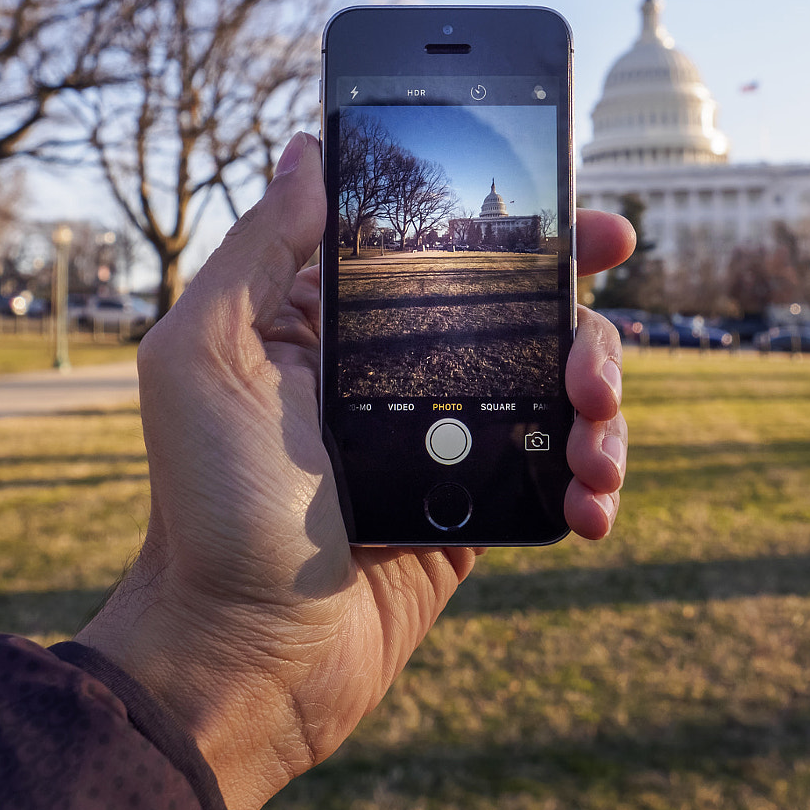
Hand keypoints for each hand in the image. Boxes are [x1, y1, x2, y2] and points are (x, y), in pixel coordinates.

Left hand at [77, 132, 634, 809]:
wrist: (245, 659)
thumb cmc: (210, 507)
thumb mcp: (207, 357)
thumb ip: (261, 250)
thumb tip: (309, 149)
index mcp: (339, 320)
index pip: (444, 245)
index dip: (520, 224)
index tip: (583, 220)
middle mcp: (399, 367)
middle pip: (524, 309)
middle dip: (583, 320)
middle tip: (590, 360)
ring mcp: (445, 437)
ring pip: (557, 386)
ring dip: (602, 403)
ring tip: (594, 446)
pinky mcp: (477, 507)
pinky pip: (556, 470)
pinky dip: (592, 480)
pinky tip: (590, 503)